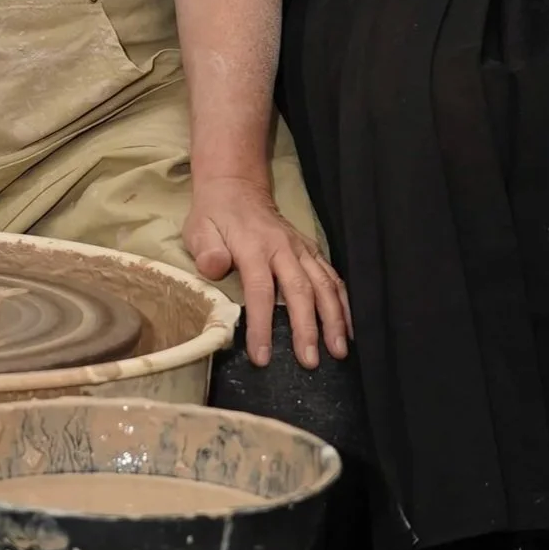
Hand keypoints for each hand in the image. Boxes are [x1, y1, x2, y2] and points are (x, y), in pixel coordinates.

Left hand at [183, 175, 349, 369]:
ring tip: (339, 351)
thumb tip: (214, 268)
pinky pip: (333, 277)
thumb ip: (207, 250)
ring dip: (334, 319)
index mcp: (254, 247)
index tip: (262, 356)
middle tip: (311, 361)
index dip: (262, 325)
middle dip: (308, 328)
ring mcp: (301, 249)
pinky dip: (344, 303)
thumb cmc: (215, 217)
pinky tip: (349, 327)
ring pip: (324, 285)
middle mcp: (284, 249)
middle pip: (300, 291)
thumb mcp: (199, 230)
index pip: (260, 291)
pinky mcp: (312, 251)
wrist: (237, 188)